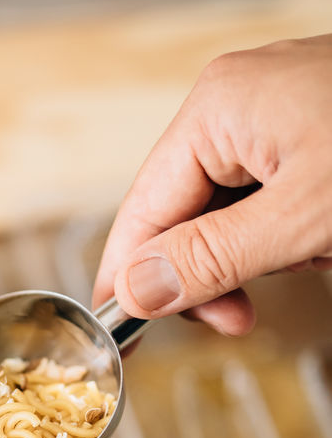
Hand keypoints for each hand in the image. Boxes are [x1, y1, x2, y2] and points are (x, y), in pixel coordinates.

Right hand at [93, 34, 331, 333]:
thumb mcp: (301, 220)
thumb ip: (210, 260)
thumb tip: (138, 289)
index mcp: (218, 109)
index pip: (143, 209)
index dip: (132, 277)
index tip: (125, 333)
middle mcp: (236, 104)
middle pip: (181, 214)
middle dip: (213, 272)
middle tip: (236, 319)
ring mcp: (273, 116)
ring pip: (227, 215)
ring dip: (261, 256)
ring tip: (314, 256)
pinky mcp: (307, 133)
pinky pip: (270, 202)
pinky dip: (292, 236)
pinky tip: (324, 243)